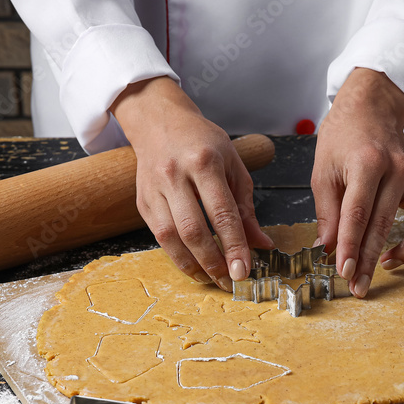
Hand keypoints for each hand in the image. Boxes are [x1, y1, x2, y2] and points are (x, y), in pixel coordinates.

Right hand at [112, 76, 273, 289]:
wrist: (160, 123)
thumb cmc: (203, 142)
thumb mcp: (233, 165)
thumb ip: (246, 207)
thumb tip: (261, 244)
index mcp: (204, 162)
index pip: (222, 212)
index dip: (234, 245)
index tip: (245, 270)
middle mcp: (175, 175)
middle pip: (193, 229)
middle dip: (213, 261)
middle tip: (230, 280)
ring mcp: (154, 189)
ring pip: (171, 236)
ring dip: (193, 264)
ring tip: (213, 279)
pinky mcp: (143, 201)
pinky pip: (159, 235)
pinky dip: (177, 255)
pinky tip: (194, 265)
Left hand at [311, 68, 403, 297]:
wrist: (371, 105)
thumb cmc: (343, 135)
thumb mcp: (323, 169)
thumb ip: (326, 211)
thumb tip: (326, 249)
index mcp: (367, 163)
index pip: (357, 213)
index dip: (350, 246)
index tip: (344, 271)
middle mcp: (396, 170)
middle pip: (383, 224)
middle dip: (370, 260)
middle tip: (359, 287)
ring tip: (385, 267)